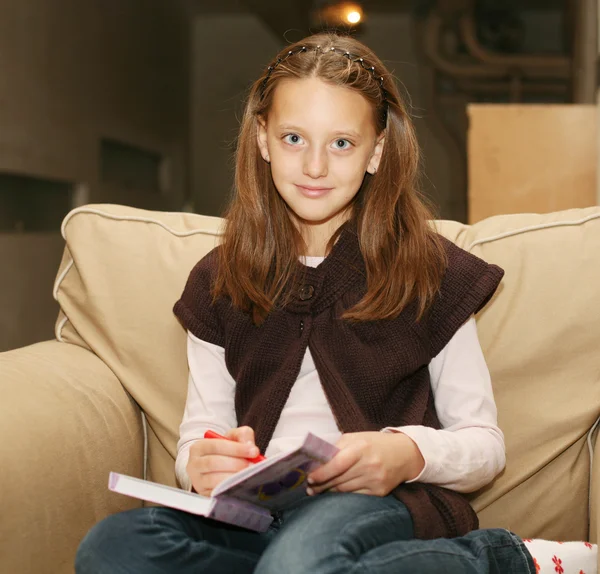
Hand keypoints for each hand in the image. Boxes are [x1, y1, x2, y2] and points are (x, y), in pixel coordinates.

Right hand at [187, 426, 259, 495]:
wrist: (216, 466)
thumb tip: (250, 446)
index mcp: (198, 447)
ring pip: (214, 479)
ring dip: (234, 476)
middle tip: (251, 464)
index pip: (215, 446)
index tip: (253, 451)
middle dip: (235, 463)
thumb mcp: (232, 437)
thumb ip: (242, 435)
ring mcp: (197, 481)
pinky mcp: (204, 494)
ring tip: (248, 473)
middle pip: (213, 463)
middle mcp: (194, 464)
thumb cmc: (224, 450)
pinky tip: (241, 483)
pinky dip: (230, 488)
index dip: (236, 449)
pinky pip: (217, 492)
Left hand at [307, 431, 424, 496]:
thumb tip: (316, 460)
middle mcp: (370, 464)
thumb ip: (337, 447)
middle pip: (339, 479)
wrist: (405, 454)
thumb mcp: (357, 438)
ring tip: (317, 490)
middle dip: (321, 484)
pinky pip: (355, 496)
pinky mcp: (380, 492)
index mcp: (362, 447)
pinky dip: (343, 495)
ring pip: (344, 490)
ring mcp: (376, 480)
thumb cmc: (375, 444)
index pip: (337, 463)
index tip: (309, 477)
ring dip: (329, 491)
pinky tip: (334, 493)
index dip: (321, 472)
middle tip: (309, 486)